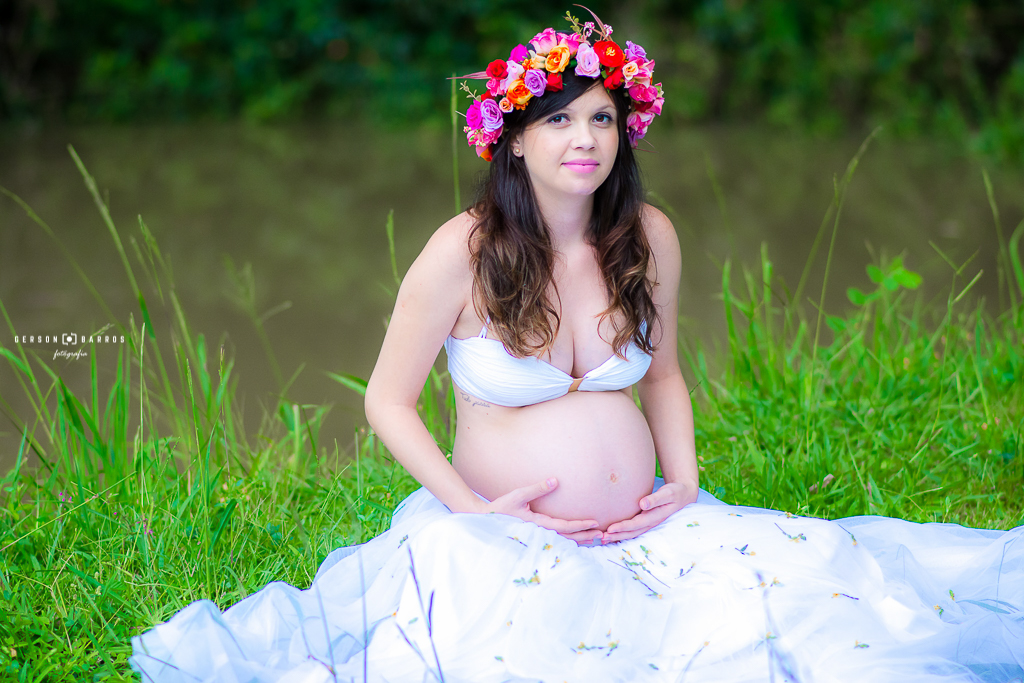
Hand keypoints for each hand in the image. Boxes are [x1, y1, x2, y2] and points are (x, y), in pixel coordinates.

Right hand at [484, 478, 600, 538]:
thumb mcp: (518, 495)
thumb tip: (555, 481)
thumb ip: (537, 488)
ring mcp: (539, 537)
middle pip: (569, 538)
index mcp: (538, 524)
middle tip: (604, 535)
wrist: (485, 520)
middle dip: (586, 537)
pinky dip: (571, 541)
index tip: (595, 523)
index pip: (564, 527)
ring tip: (597, 539)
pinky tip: (580, 540)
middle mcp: (540, 533)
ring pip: (565, 542)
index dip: (581, 525)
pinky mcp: (537, 536)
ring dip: (581, 541)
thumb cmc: (501, 507)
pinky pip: (558, 541)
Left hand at [600, 479, 698, 543]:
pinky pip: (633, 529)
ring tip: (602, 538)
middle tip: (601, 537)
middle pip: (632, 532)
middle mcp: (651, 522)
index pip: (636, 524)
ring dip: (618, 536)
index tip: (610, 529)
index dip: (623, 527)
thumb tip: (642, 504)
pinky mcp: (646, 520)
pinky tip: (612, 533)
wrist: (683, 495)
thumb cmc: (675, 492)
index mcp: (656, 517)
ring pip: (632, 533)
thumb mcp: (668, 493)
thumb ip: (656, 499)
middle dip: (617, 536)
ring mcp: (649, 523)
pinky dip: (623, 532)